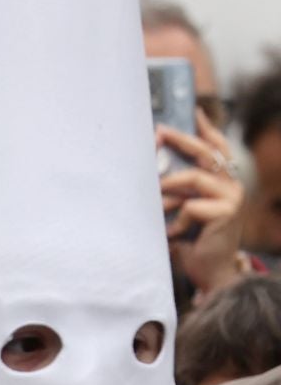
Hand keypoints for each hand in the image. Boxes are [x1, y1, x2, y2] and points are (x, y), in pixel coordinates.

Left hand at [161, 115, 247, 301]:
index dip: (207, 129)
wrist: (209, 272)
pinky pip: (191, 206)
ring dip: (168, 192)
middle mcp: (232, 185)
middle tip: (159, 132)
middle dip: (181, 140)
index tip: (194, 112)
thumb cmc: (191, 241)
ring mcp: (232, 197)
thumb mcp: (181, 210)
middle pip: (206, 152)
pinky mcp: (227, 212)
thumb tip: (151, 168)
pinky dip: (177, 220)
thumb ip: (176, 190)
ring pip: (193, 178)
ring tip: (157, 208)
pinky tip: (174, 234)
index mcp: (222, 181)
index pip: (217, 148)